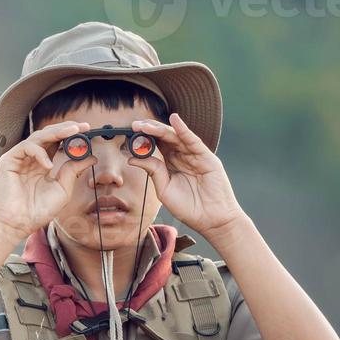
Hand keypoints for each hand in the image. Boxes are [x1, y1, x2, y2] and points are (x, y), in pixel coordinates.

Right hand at [0, 120, 96, 239]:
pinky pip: (26, 147)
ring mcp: (20, 159)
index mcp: (43, 164)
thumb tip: (90, 157)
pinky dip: (40, 152)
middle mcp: (31, 159)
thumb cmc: (37, 211)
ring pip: (38, 136)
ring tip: (72, 132)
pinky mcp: (9, 161)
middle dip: (66, 128)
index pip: (58, 143)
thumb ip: (73, 172)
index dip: (72, 136)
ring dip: (56, 132)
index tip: (88, 131)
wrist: (17, 224)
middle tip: (82, 126)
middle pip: (49, 135)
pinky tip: (49, 165)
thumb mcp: (63, 189)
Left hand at [128, 113, 244, 236]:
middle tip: (134, 125)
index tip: (128, 134)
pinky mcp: (207, 157)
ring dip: (161, 129)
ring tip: (146, 124)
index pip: (155, 146)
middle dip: (149, 130)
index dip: (143, 139)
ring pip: (176, 137)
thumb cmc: (188, 207)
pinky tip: (174, 119)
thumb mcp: (164, 189)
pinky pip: (193, 140)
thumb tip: (132, 158)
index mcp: (170, 164)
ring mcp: (195, 156)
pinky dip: (184, 129)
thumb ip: (152, 171)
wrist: (211, 220)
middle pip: (164, 138)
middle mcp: (182, 157)